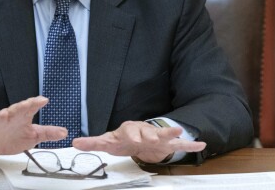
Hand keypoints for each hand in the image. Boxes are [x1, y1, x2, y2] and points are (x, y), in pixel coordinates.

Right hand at [0, 96, 66, 160]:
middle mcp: (10, 117)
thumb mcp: (33, 136)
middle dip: (22, 106)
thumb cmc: (13, 136)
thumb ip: (48, 133)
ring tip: (4, 114)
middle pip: (16, 109)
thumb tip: (64, 132)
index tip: (44, 100)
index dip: (36, 103)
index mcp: (22, 117)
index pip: (30, 108)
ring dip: (2, 116)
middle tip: (29, 103)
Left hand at [72, 120, 205, 163]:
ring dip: (170, 133)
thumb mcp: (108, 141)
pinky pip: (180, 144)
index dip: (128, 133)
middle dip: (149, 136)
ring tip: (179, 131)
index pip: (127, 130)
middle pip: (147, 132)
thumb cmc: (124, 139)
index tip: (130, 136)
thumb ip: (92, 142)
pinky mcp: (168, 143)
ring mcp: (158, 137)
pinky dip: (191, 145)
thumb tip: (74, 142)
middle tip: (151, 140)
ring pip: (164, 135)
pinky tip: (201, 145)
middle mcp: (145, 131)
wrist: (140, 137)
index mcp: (130, 130)